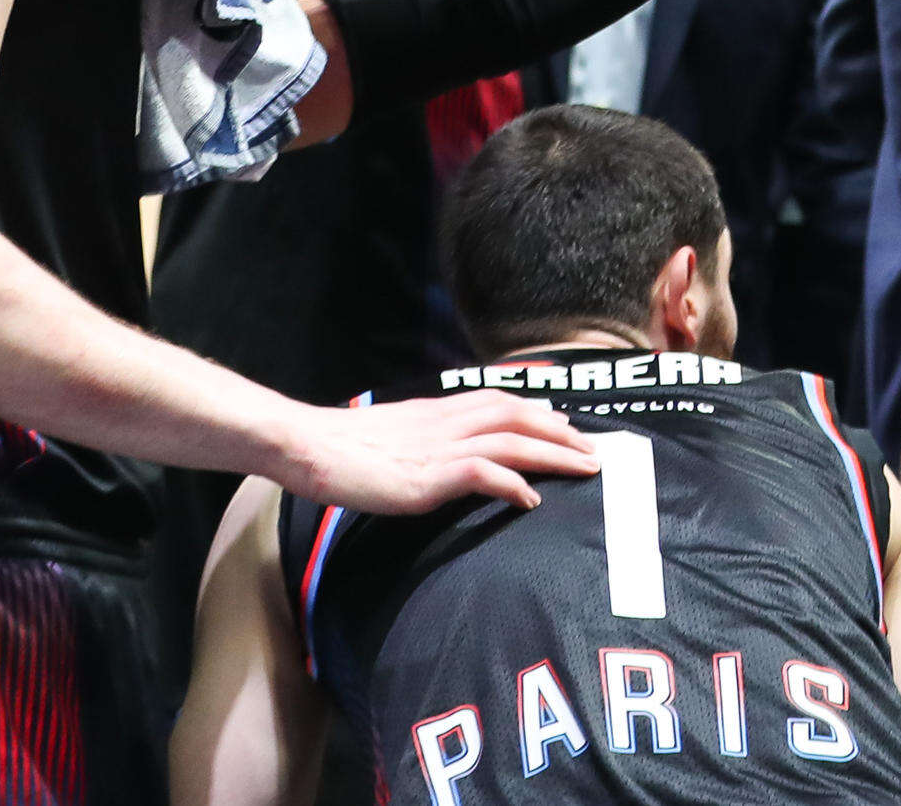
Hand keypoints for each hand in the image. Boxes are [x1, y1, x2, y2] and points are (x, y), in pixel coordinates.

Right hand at [278, 389, 598, 514]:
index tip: (565, 423)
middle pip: (519, 416)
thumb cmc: (344, 446)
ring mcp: (440, 448)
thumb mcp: (396, 432)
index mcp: (438, 410)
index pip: (500, 401)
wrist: (308, 446)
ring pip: (513, 441)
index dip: (538, 410)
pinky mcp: (428, 476)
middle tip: (593, 449)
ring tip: (584, 469)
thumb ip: (426, 434)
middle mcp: (446, 422)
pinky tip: (531, 499)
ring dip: (555, 454)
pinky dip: (513, 484)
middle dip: (561, 433)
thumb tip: (448, 446)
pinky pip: (483, 473)